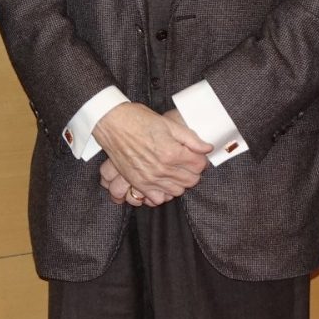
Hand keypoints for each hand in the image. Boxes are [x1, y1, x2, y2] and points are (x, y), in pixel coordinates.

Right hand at [91, 102, 212, 205]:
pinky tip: (163, 181)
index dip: (201, 158)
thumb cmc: (137, 119)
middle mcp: (162, 168)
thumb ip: (190, 138)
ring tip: (175, 169)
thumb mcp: (167, 124)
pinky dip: (164, 193)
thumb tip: (207, 148)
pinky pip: (158, 199)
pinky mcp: (138, 182)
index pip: (199, 165)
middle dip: (193, 170)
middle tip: (187, 160)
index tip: (196, 153)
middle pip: (191, 180)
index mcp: (172, 152)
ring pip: (177, 191)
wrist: (111, 123)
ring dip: (180, 181)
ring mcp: (149, 178)